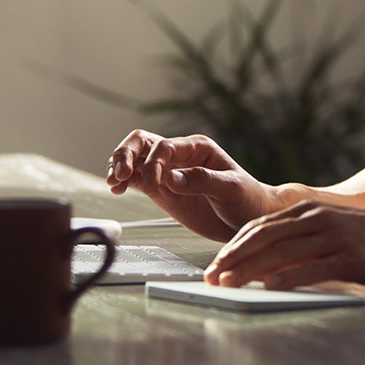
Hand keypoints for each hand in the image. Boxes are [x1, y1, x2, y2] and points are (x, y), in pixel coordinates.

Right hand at [106, 130, 279, 241]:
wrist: (250, 220)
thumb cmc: (248, 199)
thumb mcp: (231, 188)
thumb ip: (202, 181)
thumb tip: (171, 178)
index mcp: (198, 148)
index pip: (165, 146)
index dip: (153, 163)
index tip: (155, 185)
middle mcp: (181, 156)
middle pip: (143, 144)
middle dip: (126, 155)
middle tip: (120, 175)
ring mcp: (170, 173)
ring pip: (136, 160)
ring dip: (120, 166)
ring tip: (114, 183)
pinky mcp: (164, 191)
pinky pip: (138, 180)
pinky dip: (124, 181)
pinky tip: (117, 189)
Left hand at [203, 201, 364, 289]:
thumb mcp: (332, 232)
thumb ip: (302, 245)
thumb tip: (267, 270)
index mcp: (309, 210)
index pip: (260, 226)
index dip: (233, 246)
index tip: (214, 265)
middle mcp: (316, 218)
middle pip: (264, 236)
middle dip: (233, 258)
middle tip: (210, 278)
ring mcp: (333, 236)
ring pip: (282, 251)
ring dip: (250, 268)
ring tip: (228, 284)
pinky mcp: (350, 256)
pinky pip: (313, 267)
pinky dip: (288, 276)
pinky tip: (270, 287)